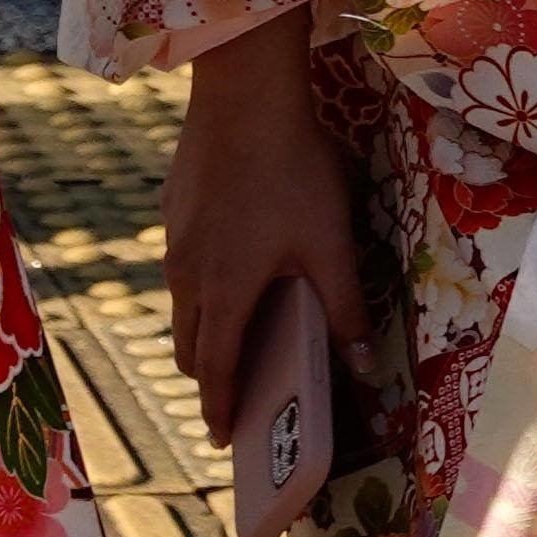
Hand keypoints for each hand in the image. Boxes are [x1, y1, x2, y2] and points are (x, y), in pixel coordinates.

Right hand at [162, 13, 376, 423]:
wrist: (243, 98)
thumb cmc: (293, 174)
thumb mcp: (330, 244)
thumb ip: (345, 306)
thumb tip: (363, 365)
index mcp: (224, 294)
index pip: (214, 370)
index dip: (219, 408)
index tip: (222, 438)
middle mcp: (186, 276)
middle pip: (189, 345)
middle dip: (209, 376)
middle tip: (234, 392)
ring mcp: (173, 241)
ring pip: (181, 305)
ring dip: (203, 330)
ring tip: (234, 335)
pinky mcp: (172, 209)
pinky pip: (181, 265)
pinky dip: (200, 286)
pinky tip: (232, 264)